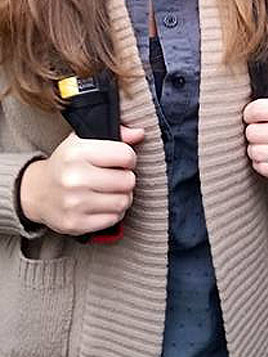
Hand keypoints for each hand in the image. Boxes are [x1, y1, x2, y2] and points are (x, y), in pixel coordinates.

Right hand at [19, 125, 143, 234]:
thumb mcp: (84, 141)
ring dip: (123, 197)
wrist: (37, 192)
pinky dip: (113, 212)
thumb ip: (116, 134)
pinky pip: (113, 219)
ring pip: (123, 201)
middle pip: (127, 181)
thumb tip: (140, 133)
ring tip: (111, 191)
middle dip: (126, 179)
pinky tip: (103, 205)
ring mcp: (74, 203)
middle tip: (116, 178)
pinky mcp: (75, 223)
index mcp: (77, 152)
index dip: (129, 158)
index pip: (125, 155)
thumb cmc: (66, 164)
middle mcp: (74, 177)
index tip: (121, 161)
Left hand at [243, 93, 267, 186]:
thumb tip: (246, 106)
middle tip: (261, 135)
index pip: (257, 109)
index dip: (249, 115)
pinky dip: (262, 165)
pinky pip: (263, 168)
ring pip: (255, 151)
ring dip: (255, 151)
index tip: (253, 118)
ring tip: (266, 148)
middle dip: (252, 134)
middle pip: (253, 132)